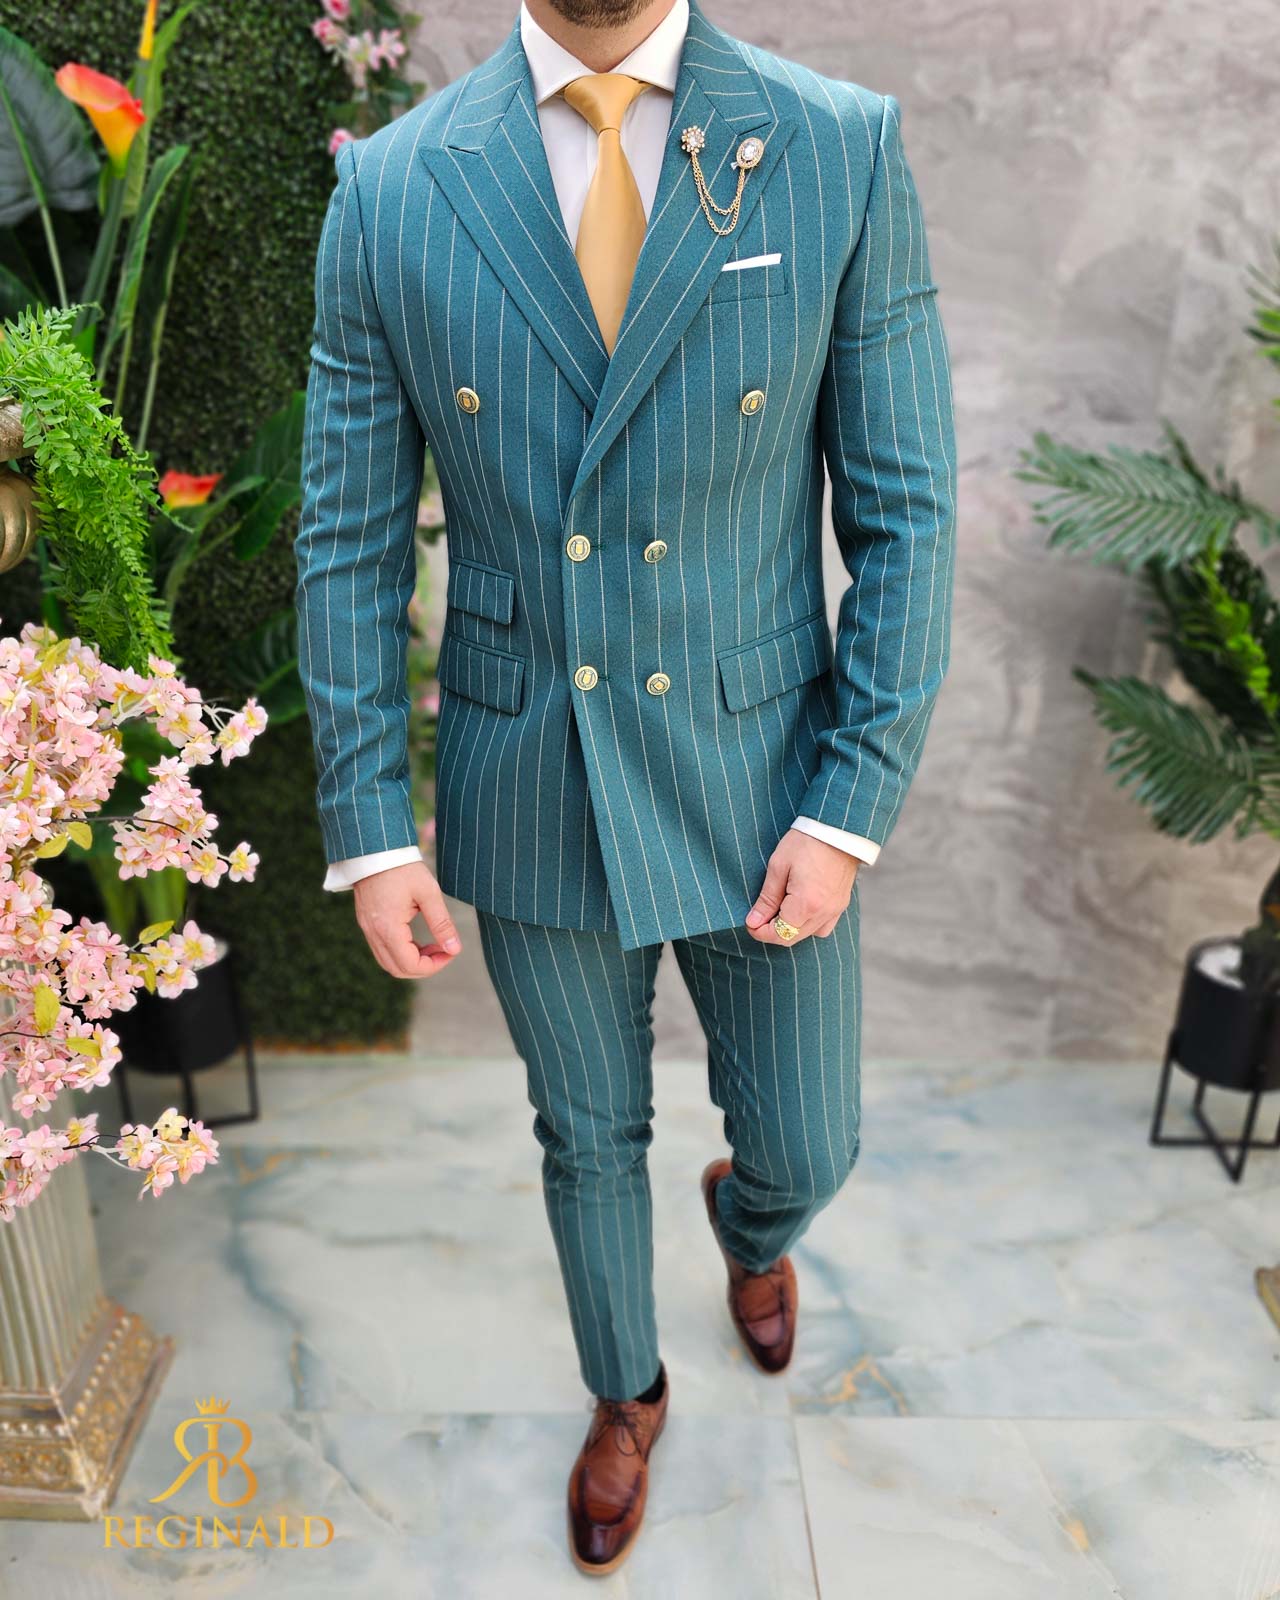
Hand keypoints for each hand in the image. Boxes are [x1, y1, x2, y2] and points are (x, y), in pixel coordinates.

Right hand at [353, 860, 461, 977]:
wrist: (374, 850)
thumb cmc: (403, 868)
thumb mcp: (428, 893)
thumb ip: (442, 923)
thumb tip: (454, 949)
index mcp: (388, 928)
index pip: (410, 965)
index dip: (434, 966)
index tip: (450, 952)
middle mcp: (374, 933)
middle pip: (398, 969)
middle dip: (424, 967)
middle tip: (443, 950)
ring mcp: (367, 929)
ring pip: (388, 962)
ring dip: (412, 961)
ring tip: (432, 945)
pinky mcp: (366, 923)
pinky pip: (383, 949)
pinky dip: (401, 952)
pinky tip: (417, 939)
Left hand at [745, 830, 859, 945]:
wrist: (837, 827)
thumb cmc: (806, 842)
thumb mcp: (778, 867)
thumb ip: (767, 899)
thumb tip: (754, 921)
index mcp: (806, 904)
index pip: (779, 934)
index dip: (760, 932)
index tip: (750, 923)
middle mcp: (823, 912)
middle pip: (793, 937)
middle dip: (773, 932)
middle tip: (759, 917)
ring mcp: (835, 909)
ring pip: (808, 934)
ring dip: (790, 929)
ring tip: (778, 911)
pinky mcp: (841, 903)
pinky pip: (823, 926)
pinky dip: (808, 924)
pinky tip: (799, 909)